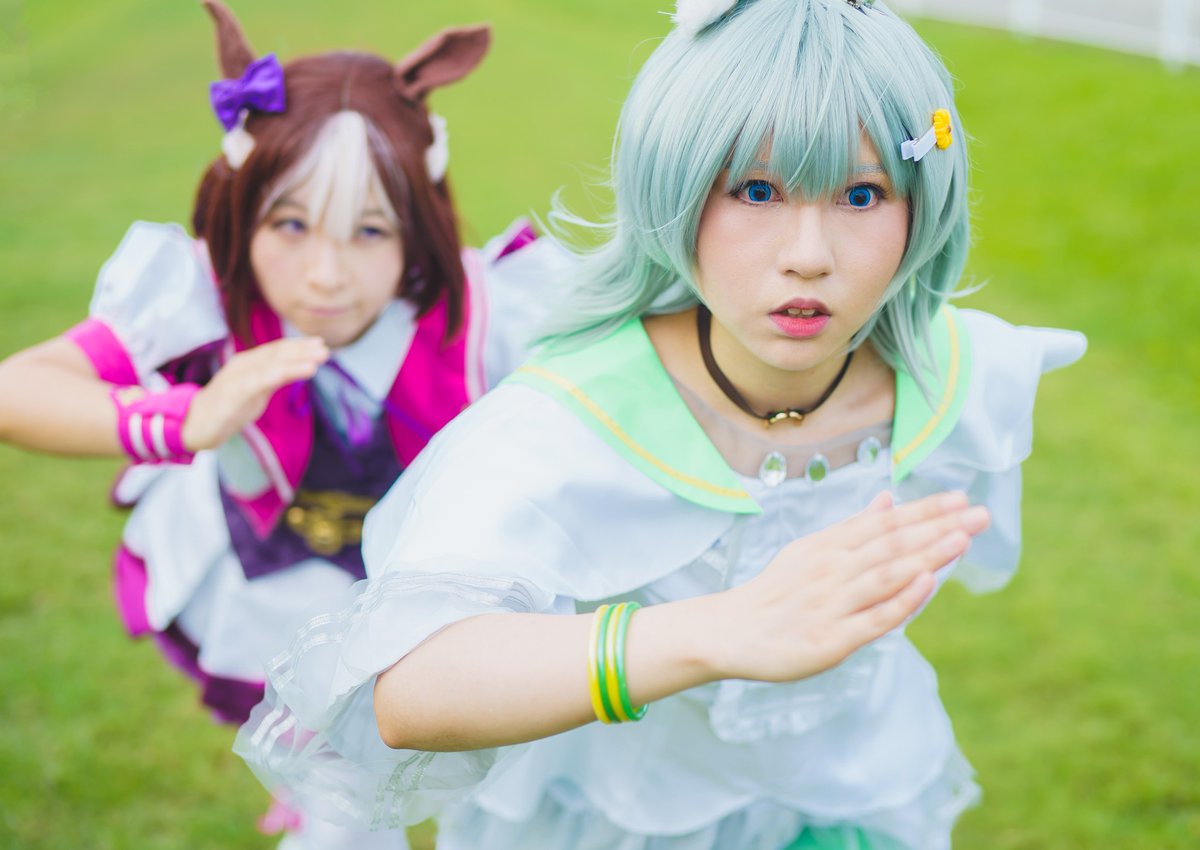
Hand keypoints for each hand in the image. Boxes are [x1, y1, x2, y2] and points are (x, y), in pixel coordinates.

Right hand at [180, 337, 328, 450]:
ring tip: (316, 361)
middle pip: (275, 354)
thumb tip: (297, 369)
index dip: (297, 346)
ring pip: (269, 366)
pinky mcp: (231, 394)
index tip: (319, 343)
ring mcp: (236, 378)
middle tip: (324, 349)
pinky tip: (292, 373)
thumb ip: (273, 379)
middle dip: (300, 351)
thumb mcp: (256, 391)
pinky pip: (256, 382)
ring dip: (294, 361)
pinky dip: (276, 375)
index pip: (276, 351)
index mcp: (249, 364)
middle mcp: (243, 366)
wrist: (193, 424)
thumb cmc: (227, 407)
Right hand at [712, 491, 989, 683]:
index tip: (961, 498)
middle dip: (938, 527)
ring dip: (926, 555)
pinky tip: (927, 582)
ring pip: (887, 575)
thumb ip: (853, 530)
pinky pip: (874, 618)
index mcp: (828, 546)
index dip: (924, 510)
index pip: (884, 523)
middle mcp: (832, 570)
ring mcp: (833, 604)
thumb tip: (888, 500)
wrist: (732, 632)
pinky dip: (902, 600)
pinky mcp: (832, 641)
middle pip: (891, 544)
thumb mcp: (810, 551)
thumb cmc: (777, 593)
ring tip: (962, 538)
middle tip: (979, 513)